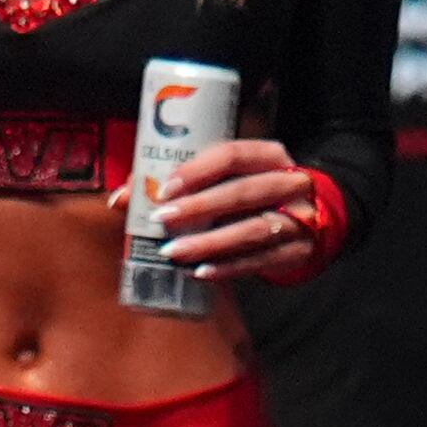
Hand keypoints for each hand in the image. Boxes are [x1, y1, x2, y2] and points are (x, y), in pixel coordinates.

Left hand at [148, 135, 337, 281]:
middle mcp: (289, 183)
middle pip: (244, 192)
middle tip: (162, 219)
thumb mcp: (223, 181)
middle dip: (200, 206)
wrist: (304, 224)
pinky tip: (200, 272)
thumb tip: (122, 197)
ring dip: (210, 242)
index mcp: (268, 156)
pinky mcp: (297, 251)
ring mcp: (298, 219)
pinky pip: (260, 260)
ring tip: (173, 252)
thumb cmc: (248, 197)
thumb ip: (178, 185)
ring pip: (253, 230)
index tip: (164, 188)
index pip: (233, 155)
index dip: (198, 170)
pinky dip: (228, 268)